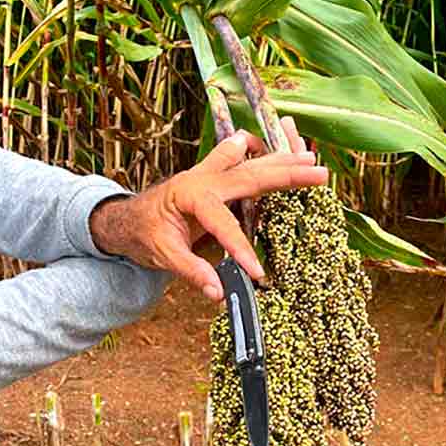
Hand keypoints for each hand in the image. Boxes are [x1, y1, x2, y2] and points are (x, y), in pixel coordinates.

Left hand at [89, 117, 326, 300]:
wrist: (127, 218)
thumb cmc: (142, 234)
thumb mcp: (162, 255)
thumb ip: (192, 271)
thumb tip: (217, 292)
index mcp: (190, 196)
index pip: (224, 224)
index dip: (242, 250)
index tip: (258, 274)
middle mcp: (203, 178)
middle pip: (251, 175)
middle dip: (286, 175)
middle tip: (319, 173)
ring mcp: (209, 173)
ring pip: (252, 162)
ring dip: (282, 160)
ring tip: (311, 159)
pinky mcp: (214, 175)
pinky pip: (242, 158)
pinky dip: (264, 155)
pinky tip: (285, 153)